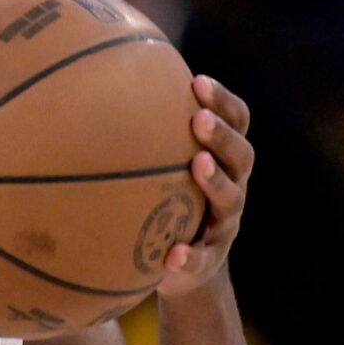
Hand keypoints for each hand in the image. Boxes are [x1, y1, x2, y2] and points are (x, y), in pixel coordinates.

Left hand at [156, 75, 253, 297]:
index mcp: (224, 159)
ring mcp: (224, 225)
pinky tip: (173, 254)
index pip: (236, 122)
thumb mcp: (165, 165)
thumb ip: (150, 132)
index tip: (198, 82)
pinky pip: (202, 259)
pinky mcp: (208, 261)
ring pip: (231, 201)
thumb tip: (102, 79)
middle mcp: (233, 187)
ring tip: (198, 166)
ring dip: (216, 182)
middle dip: (222, 135)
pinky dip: (190, 257)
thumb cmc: (169, 199)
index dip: (223, 102)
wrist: (184, 265)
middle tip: (199, 119)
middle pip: (241, 156)